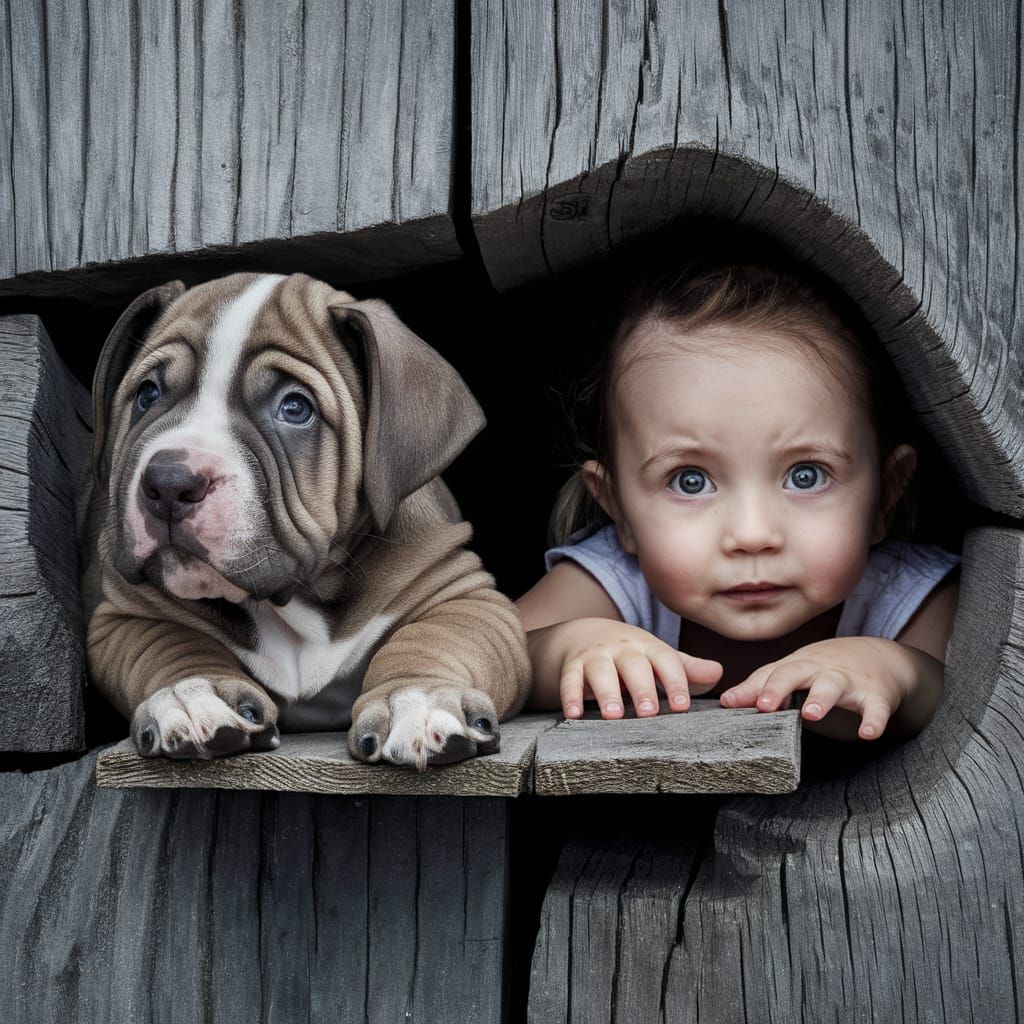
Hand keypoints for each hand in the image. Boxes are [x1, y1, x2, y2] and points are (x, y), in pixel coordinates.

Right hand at [529, 618, 722, 719]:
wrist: (583, 634)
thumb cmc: (630, 654)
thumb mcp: (657, 657)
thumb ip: (686, 668)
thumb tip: (718, 672)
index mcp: (648, 647)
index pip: (665, 661)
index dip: (675, 682)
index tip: (682, 707)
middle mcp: (622, 649)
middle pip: (633, 665)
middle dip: (641, 688)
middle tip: (648, 713)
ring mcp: (595, 656)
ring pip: (600, 671)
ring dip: (606, 692)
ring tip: (612, 715)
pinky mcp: (571, 666)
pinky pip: (569, 680)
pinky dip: (570, 696)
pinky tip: (574, 714)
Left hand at [719, 636, 934, 739]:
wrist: (881, 657)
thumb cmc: (825, 669)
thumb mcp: (794, 673)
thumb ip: (762, 687)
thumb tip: (727, 702)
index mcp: (796, 666)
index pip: (768, 674)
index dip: (750, 689)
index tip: (729, 703)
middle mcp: (818, 670)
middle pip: (795, 672)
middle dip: (778, 687)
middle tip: (763, 706)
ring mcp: (848, 681)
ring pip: (833, 686)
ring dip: (821, 698)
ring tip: (810, 714)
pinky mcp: (876, 695)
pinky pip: (876, 708)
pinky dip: (873, 720)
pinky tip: (867, 734)